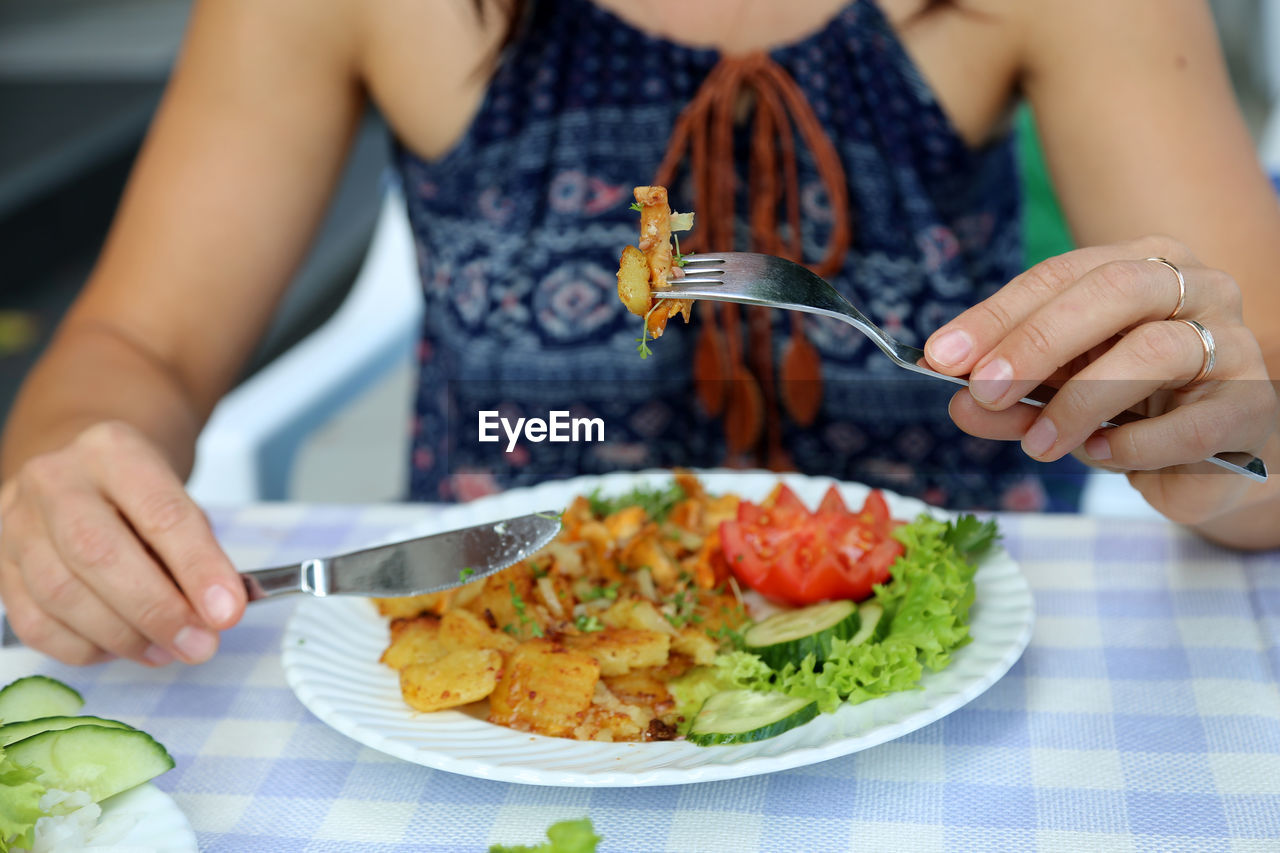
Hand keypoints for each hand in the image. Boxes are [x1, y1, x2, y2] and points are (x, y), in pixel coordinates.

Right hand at [0, 421, 245, 664]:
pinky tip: (120, 648)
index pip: (159, 512)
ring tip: (166, 651)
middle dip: (155, 611)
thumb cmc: (141, 494)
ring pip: (60, 594)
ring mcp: (15, 523)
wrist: (82, 472)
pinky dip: (82, 648)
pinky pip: (33, 623)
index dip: (197, 567)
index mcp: (114, 450)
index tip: (228, 612)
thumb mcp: (181, 501)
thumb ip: (198, 551)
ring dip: (122, 636)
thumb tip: (215, 614)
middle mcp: (55, 480)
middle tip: (199, 646)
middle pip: (98, 554)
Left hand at [923, 236, 1278, 524]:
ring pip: (1156, 351)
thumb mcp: (1052, 394)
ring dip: (1080, 402)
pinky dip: (1134, 445)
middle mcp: (1195, 287)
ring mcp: (1232, 342)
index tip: (941, 356)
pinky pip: (1191, 423)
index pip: (1060, 275)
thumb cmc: (1124, 405)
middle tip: (984, 390)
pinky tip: (1099, 456)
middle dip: (1036, 341)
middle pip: (1113, 291)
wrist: (1207, 455)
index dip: (997, 315)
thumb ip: (1007, 395)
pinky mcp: (1252, 405)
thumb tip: (959, 401)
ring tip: (1036, 442)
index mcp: (1141, 264)